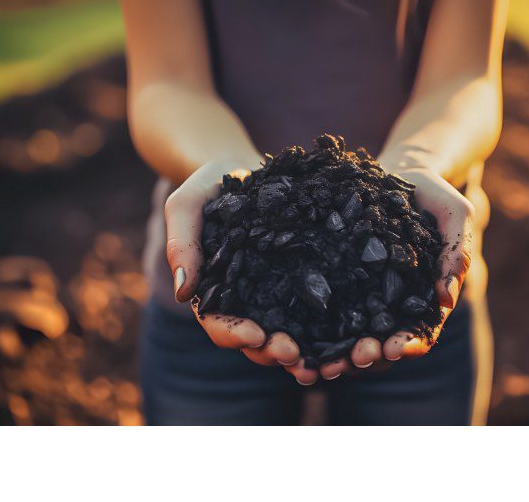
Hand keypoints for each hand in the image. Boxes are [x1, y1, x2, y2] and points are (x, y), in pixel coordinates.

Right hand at [165, 157, 312, 380]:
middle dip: (272, 352)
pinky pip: (315, 313)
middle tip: (294, 353)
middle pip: (255, 341)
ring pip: (287, 335)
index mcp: (214, 291)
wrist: (245, 167)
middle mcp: (245, 301)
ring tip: (321, 362)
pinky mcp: (303, 281)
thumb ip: (181, 244)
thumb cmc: (209, 185)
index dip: (235, 335)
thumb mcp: (187, 206)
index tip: (256, 335)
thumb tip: (183, 291)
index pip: (218, 325)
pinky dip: (328, 332)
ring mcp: (275, 294)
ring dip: (302, 353)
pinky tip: (347, 340)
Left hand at [315, 167, 473, 380]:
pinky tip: (294, 339)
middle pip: (382, 345)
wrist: (396, 171)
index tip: (397, 349)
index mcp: (425, 297)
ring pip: (349, 337)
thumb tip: (447, 299)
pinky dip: (311, 332)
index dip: (411, 344)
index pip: (422, 332)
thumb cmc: (433, 194)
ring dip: (338, 355)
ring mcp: (362, 296)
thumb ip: (456, 252)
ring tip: (321, 365)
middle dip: (369, 357)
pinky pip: (323, 312)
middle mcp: (393, 304)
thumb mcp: (454, 215)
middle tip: (355, 359)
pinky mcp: (336, 281)